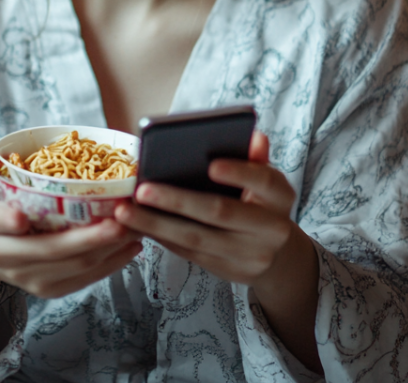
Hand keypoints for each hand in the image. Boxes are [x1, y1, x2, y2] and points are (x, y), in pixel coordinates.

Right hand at [0, 153, 142, 338]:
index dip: (7, 220)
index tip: (23, 215)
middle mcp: (2, 259)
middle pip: (47, 251)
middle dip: (86, 239)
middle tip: (119, 220)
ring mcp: (24, 278)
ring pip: (71, 269)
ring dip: (106, 252)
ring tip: (134, 229)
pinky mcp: (44, 288)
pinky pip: (80, 281)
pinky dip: (108, 266)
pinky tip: (129, 248)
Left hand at [114, 131, 321, 370]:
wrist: (277, 256)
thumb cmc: (262, 204)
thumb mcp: (266, 182)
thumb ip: (256, 160)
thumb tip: (253, 135)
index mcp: (281, 198)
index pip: (264, 181)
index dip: (240, 173)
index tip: (212, 165)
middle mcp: (271, 230)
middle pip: (220, 213)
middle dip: (178, 201)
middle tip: (142, 189)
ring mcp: (249, 256)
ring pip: (197, 239)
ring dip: (157, 224)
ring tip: (126, 211)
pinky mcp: (227, 271)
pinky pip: (189, 252)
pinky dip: (161, 237)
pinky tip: (138, 225)